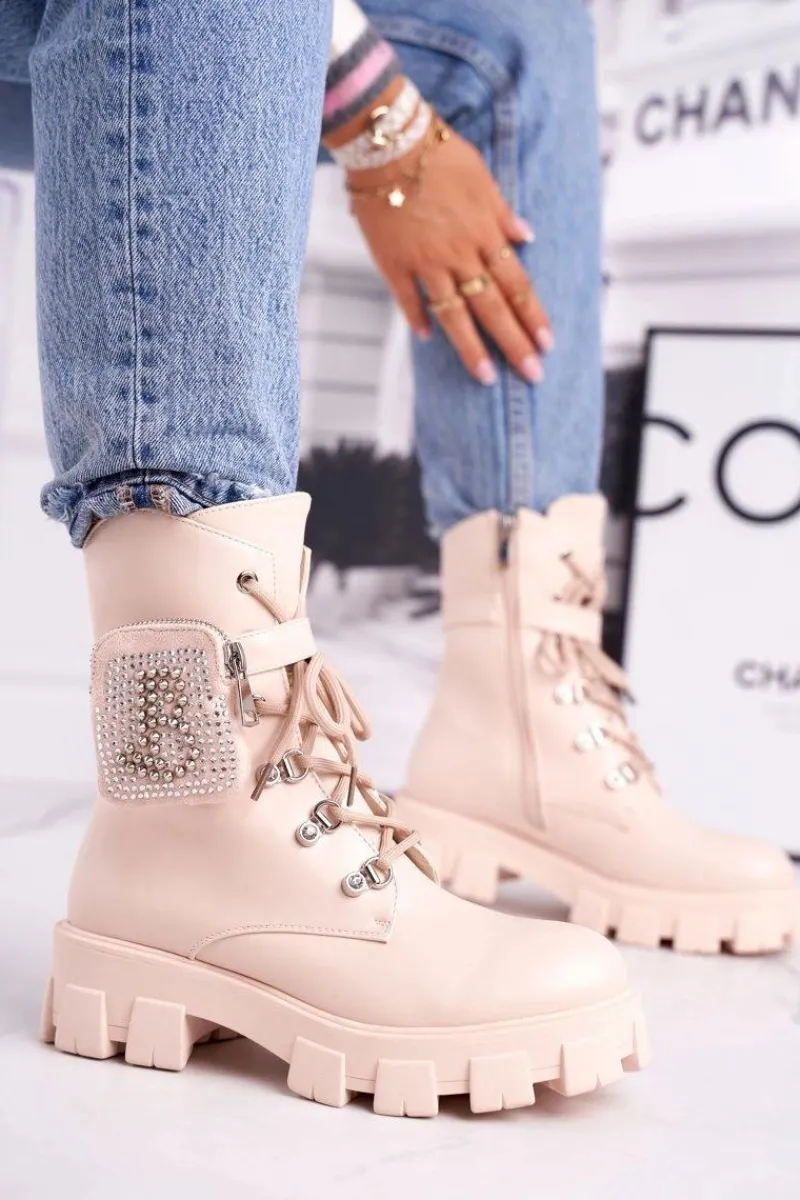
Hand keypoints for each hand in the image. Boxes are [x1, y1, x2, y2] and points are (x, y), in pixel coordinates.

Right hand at [347, 125, 551, 385]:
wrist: (388, 142)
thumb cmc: (438, 153)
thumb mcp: (482, 177)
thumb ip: (503, 213)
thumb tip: (527, 237)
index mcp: (485, 232)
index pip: (517, 284)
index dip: (533, 316)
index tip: (547, 343)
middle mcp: (460, 253)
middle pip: (494, 307)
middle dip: (515, 343)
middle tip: (532, 374)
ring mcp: (426, 261)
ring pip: (454, 313)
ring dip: (472, 348)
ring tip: (486, 376)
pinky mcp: (393, 262)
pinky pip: (408, 298)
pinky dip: (418, 318)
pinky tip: (428, 338)